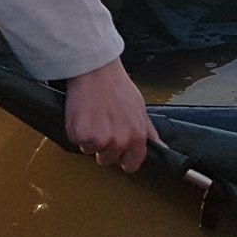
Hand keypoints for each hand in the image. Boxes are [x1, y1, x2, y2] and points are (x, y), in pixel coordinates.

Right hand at [64, 58, 158, 172]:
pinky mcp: (80, 135)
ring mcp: (99, 140)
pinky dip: (77, 131)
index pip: (132, 165)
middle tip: (103, 123)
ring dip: (90, 138)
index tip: (119, 150)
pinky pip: (76, 142)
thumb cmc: (117, 86)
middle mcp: (119, 141)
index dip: (124, 158)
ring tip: (94, 116)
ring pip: (90, 151)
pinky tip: (83, 114)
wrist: (96, 70)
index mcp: (137, 136)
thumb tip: (160, 147)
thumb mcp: (140, 108)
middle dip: (104, 147)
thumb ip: (148, 132)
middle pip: (107, 160)